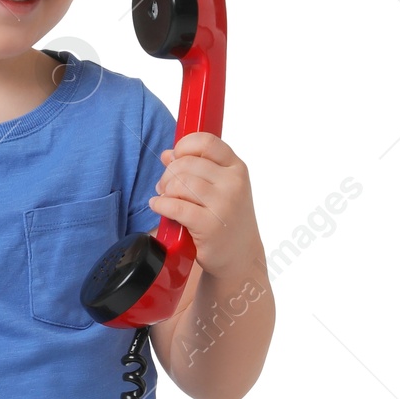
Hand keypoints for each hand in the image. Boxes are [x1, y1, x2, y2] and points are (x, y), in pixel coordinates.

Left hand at [149, 133, 263, 277]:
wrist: (240, 256)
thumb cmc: (228, 219)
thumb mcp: (221, 189)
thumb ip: (197, 168)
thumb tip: (167, 154)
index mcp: (237, 169)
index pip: (207, 142)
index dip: (184, 146)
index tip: (175, 156)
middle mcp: (234, 184)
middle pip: (187, 164)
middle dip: (169, 174)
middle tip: (165, 187)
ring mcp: (224, 204)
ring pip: (180, 183)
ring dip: (165, 190)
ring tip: (164, 198)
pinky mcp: (210, 225)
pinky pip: (175, 206)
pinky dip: (161, 205)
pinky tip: (158, 206)